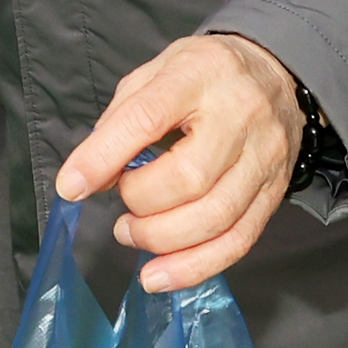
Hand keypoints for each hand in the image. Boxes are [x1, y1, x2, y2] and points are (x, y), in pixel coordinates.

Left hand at [52, 32, 303, 292]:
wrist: (275, 73)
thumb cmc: (205, 75)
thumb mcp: (155, 74)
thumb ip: (120, 122)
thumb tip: (90, 177)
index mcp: (200, 74)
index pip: (147, 118)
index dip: (104, 156)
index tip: (72, 186)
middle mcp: (240, 115)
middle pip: (189, 177)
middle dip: (141, 204)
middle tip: (121, 209)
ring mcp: (264, 156)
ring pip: (216, 216)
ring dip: (163, 241)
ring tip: (132, 235)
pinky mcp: (275, 191)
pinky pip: (238, 240)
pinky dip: (195, 266)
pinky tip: (162, 274)